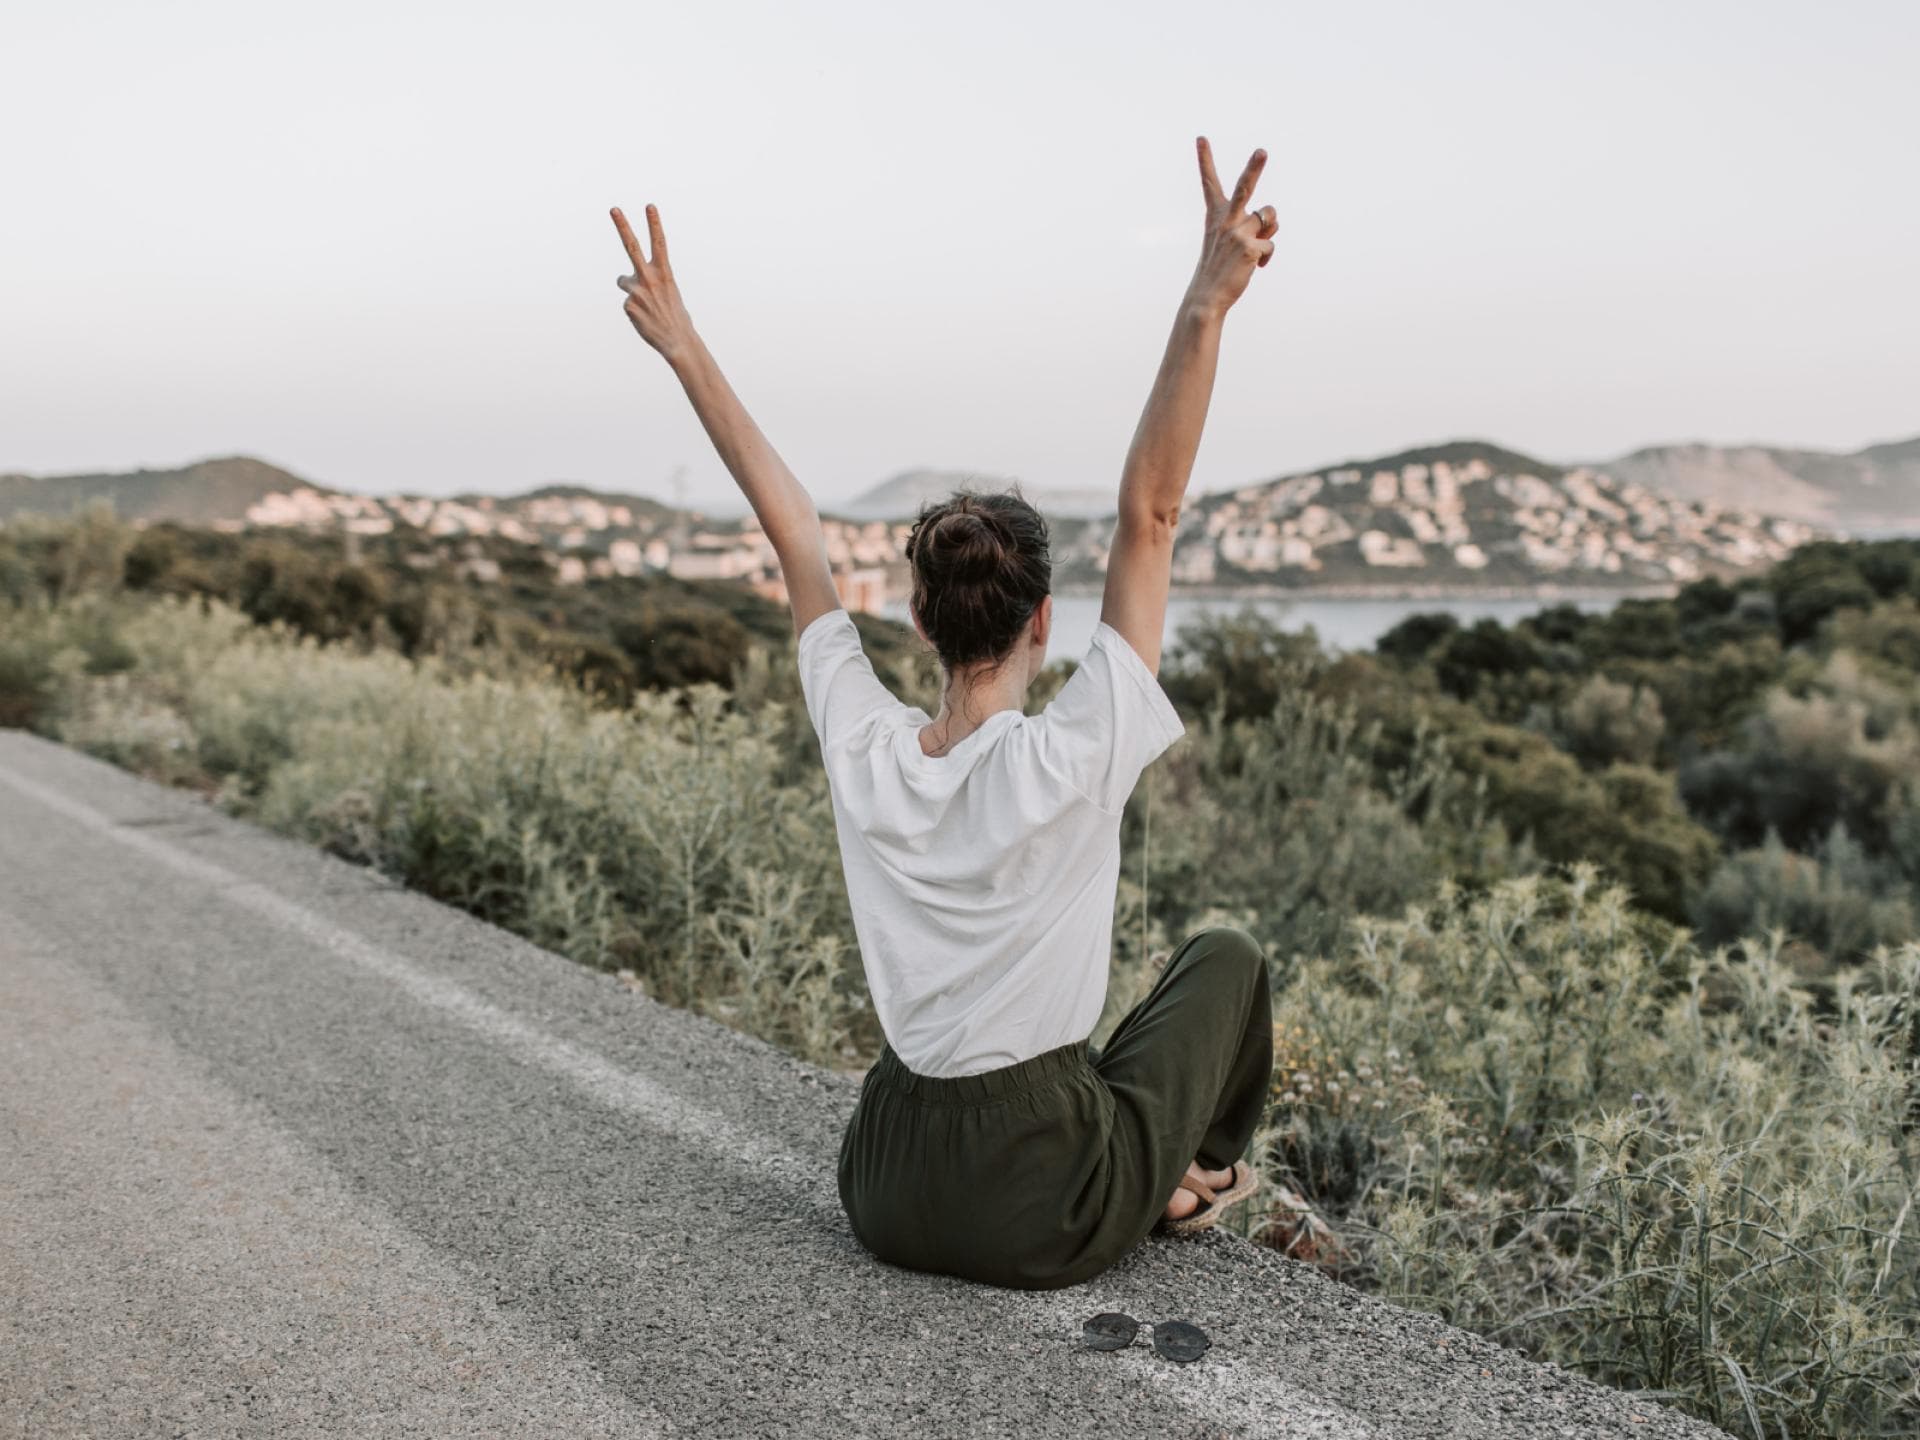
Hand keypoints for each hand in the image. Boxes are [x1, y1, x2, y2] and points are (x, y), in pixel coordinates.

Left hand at [611, 203, 696, 361]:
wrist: (677, 341)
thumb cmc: (675, 316)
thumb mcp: (668, 293)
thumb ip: (648, 281)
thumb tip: (623, 281)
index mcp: (665, 273)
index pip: (660, 243)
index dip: (654, 224)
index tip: (650, 206)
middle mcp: (649, 278)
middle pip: (632, 246)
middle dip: (622, 226)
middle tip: (614, 208)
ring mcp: (637, 291)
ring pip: (624, 282)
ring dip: (631, 289)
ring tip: (647, 306)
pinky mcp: (628, 305)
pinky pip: (627, 303)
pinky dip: (634, 310)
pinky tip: (645, 319)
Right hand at [1186, 137, 1274, 318]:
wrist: (1207, 297)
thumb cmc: (1220, 270)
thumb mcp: (1231, 242)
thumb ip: (1252, 224)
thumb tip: (1274, 218)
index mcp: (1216, 217)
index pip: (1209, 184)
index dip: (1205, 160)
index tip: (1201, 138)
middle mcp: (1226, 220)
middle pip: (1245, 187)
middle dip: (1255, 168)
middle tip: (1262, 151)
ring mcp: (1238, 233)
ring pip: (1269, 216)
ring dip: (1269, 229)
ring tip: (1253, 249)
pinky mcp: (1250, 247)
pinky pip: (1271, 243)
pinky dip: (1267, 256)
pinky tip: (1255, 267)